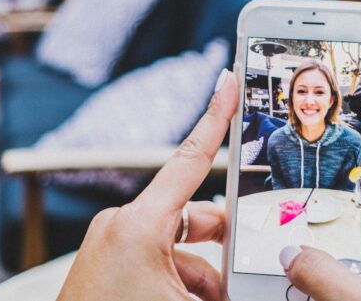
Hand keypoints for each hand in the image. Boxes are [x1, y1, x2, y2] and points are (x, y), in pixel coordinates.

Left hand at [56, 70, 236, 300]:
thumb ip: (224, 286)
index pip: (191, 158)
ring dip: (206, 276)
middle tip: (251, 265)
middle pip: (195, 217)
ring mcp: (112, 245)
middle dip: (225, 246)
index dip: (217, 117)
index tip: (230, 82)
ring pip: (179, 246)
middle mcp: (123, 226)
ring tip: (219, 298)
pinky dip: (182, 282)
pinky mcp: (107, 265)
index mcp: (139, 224)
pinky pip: (158, 261)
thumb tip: (253, 286)